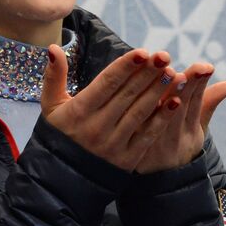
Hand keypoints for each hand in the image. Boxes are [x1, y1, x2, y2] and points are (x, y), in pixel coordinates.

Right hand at [40, 46, 181, 170]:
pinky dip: (162, 118)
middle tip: (164, 56)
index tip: (143, 52)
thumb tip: (53, 48)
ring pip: (140, 112)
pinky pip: (147, 135)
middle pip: (127, 94)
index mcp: (79, 111)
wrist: (61, 177)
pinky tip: (175, 102)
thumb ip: (54, 76)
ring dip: (158, 92)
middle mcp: (97, 126)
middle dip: (148, 73)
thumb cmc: (59, 134)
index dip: (126, 66)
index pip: (106, 83)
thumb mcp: (51, 106)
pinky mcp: (126, 159)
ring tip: (172, 74)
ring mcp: (113, 144)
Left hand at [132, 62, 225, 173]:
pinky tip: (139, 91)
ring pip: (160, 117)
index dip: (200, 86)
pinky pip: (139, 125)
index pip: (198, 104)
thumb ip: (209, 103)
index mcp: (192, 132)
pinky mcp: (136, 146)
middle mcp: (175, 138)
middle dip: (184, 89)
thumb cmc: (179, 144)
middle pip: (180, 109)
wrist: (158, 182)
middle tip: (184, 71)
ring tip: (166, 76)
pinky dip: (140, 108)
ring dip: (163, 97)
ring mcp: (156, 144)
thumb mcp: (197, 128)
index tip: (204, 68)